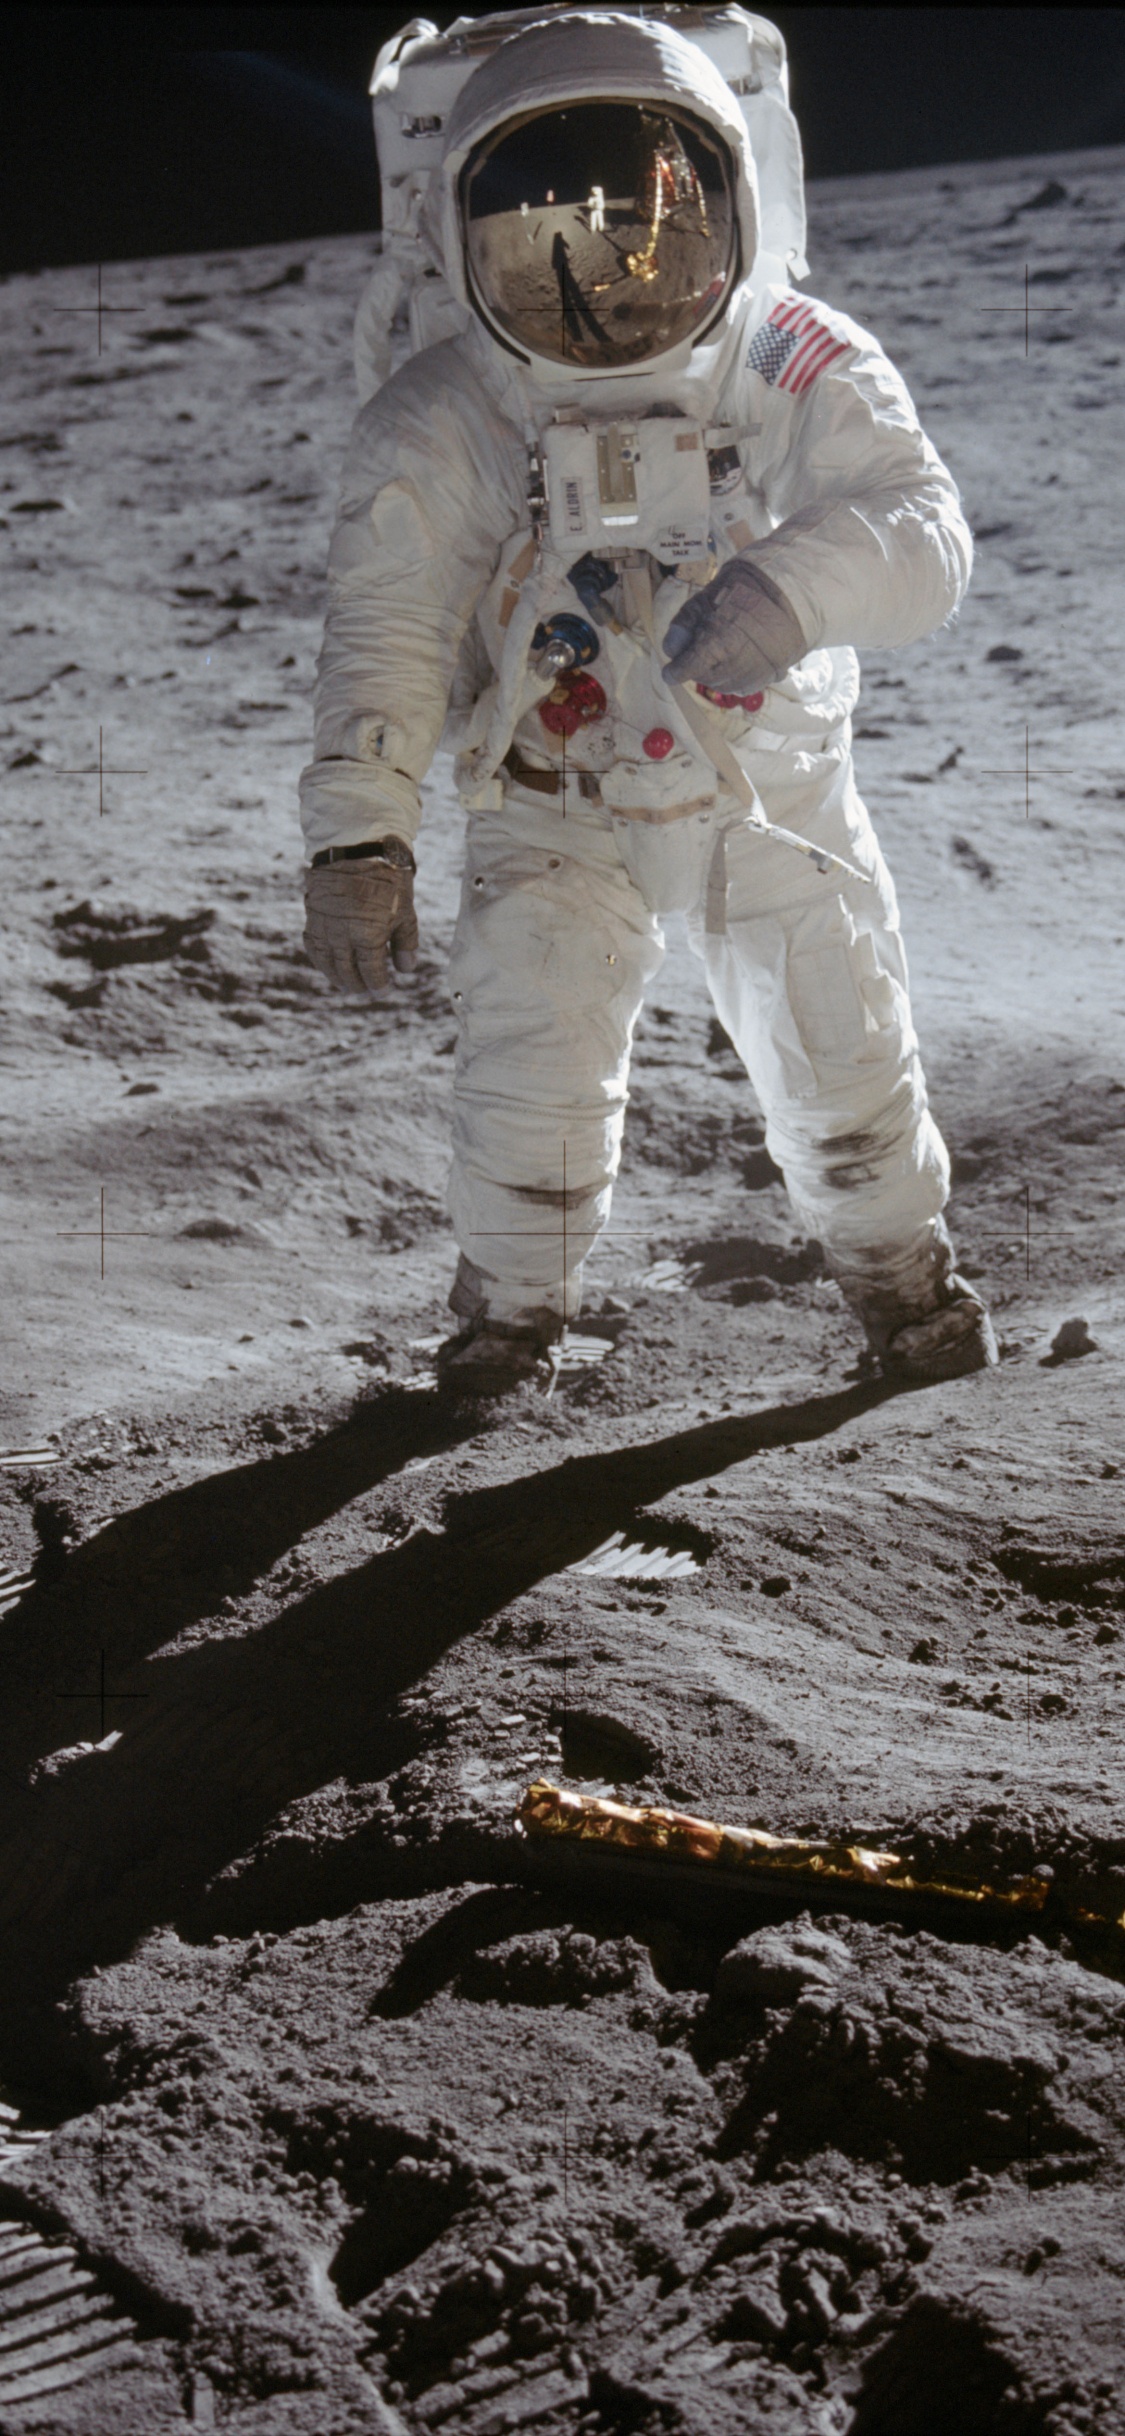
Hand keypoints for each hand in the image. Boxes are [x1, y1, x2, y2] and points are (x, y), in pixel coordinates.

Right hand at [303, 855, 417, 994]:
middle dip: (357, 985)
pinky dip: (321, 959)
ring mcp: (325, 927)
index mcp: (368, 937)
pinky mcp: (313, 916)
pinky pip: (314, 946)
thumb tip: (405, 969)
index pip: (372, 973)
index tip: (383, 992)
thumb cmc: (388, 879)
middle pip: (348, 973)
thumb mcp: (406, 912)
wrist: (357, 848)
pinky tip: (328, 963)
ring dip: (337, 977)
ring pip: (328, 963)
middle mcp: (343, 936)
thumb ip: (406, 943)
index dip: (378, 986)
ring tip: (346, 984)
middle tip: (365, 991)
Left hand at [662, 557, 806, 695]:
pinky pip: (742, 686)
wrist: (786, 594)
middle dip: (696, 668)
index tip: (669, 673)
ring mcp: (754, 673)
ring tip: (718, 653)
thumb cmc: (742, 592)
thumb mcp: (705, 599)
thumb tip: (670, 649)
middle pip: (704, 677)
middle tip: (698, 650)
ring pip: (723, 685)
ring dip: (715, 674)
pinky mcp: (768, 677)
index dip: (676, 672)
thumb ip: (685, 624)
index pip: (688, 668)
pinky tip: (734, 661)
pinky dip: (733, 678)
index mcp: (718, 643)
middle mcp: (736, 664)